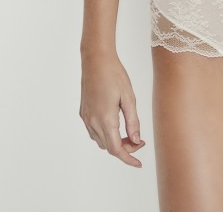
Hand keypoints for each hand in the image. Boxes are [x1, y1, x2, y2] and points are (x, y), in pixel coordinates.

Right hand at [79, 50, 145, 167]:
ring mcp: (86, 117)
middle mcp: (92, 121)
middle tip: (139, 140)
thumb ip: (133, 121)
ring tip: (129, 133)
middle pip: (108, 147)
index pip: (116, 149)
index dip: (128, 159)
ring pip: (100, 141)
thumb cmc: (114, 74)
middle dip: (125, 148)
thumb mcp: (129, 97)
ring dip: (114, 142)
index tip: (139, 163)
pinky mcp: (83, 112)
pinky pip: (94, 131)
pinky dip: (106, 135)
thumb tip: (136, 140)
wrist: (95, 59)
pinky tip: (116, 126)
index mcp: (105, 119)